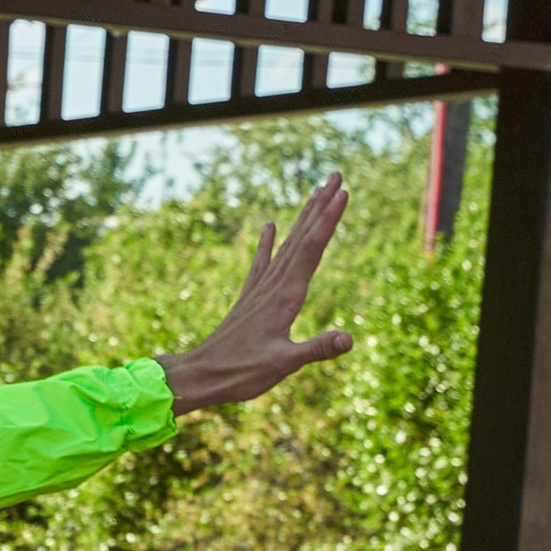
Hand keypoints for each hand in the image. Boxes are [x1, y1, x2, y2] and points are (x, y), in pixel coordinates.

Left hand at [161, 175, 351, 412]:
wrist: (200, 375)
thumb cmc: (241, 373)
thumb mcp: (284, 364)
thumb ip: (317, 349)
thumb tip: (349, 339)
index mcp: (285, 296)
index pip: (312, 249)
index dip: (329, 220)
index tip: (343, 193)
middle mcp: (273, 286)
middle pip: (302, 237)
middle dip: (321, 206)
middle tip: (337, 175)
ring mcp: (260, 290)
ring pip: (286, 245)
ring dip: (303, 218)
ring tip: (316, 191)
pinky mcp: (250, 299)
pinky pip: (261, 263)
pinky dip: (267, 243)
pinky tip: (268, 226)